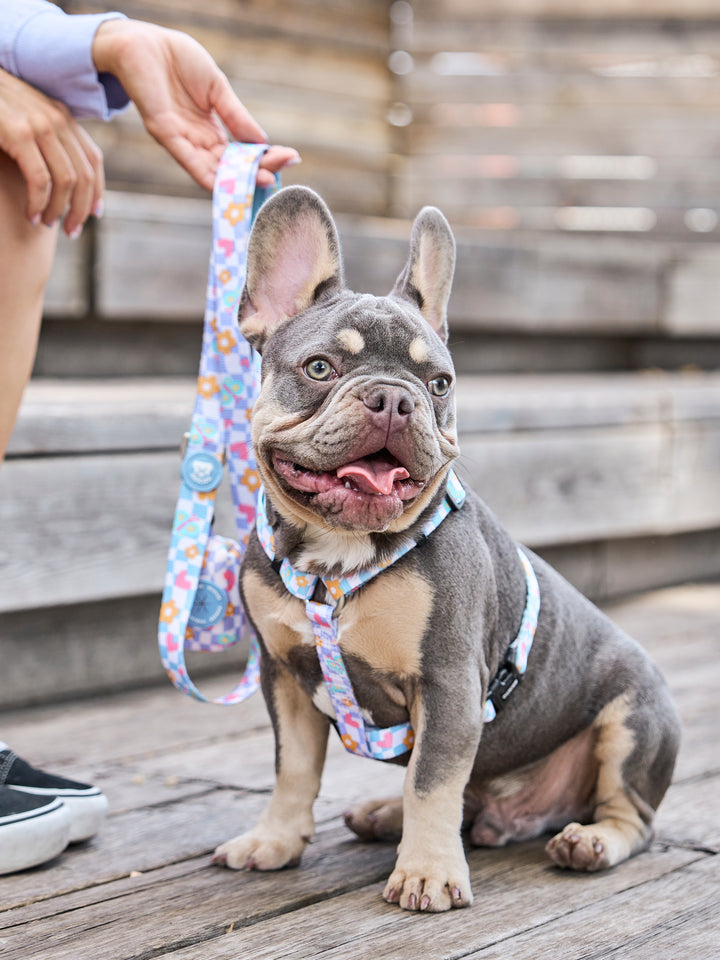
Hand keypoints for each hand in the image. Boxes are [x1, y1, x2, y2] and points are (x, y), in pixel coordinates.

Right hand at [0, 68, 103, 235]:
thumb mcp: (22, 120)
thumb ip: (44, 141)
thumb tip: (62, 177)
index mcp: (61, 115)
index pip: (93, 159)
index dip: (97, 191)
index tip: (93, 214)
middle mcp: (56, 118)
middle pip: (84, 174)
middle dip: (81, 210)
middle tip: (71, 231)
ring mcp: (39, 124)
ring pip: (66, 181)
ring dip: (58, 210)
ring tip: (46, 223)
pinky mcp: (19, 133)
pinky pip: (41, 180)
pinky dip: (38, 204)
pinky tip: (31, 215)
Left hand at [92, 19, 299, 190]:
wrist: (143, 43)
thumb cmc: (178, 60)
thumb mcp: (217, 88)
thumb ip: (237, 116)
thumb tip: (262, 142)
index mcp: (211, 130)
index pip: (242, 154)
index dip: (265, 158)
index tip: (290, 158)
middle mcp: (198, 142)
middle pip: (232, 167)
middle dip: (258, 171)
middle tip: (282, 172)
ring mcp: (182, 142)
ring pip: (214, 170)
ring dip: (240, 180)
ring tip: (265, 180)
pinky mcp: (165, 134)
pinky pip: (189, 162)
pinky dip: (210, 176)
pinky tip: (228, 184)